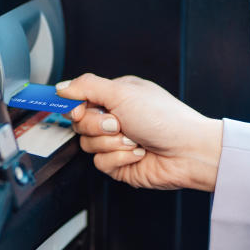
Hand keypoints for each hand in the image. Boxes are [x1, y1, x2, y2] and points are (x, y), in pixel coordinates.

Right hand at [56, 74, 222, 191]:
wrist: (187, 151)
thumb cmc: (165, 119)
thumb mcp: (123, 92)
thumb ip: (87, 86)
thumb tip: (62, 86)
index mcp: (116, 96)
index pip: (80, 98)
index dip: (74, 106)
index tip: (77, 110)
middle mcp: (115, 117)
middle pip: (80, 123)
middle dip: (97, 125)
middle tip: (118, 123)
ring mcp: (117, 142)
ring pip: (88, 145)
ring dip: (112, 143)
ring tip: (134, 139)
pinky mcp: (120, 164)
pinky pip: (100, 163)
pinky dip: (119, 158)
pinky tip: (138, 153)